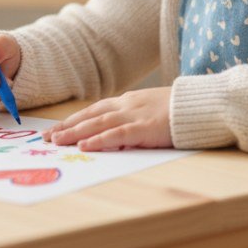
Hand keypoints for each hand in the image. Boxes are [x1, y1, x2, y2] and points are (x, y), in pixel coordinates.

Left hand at [43, 87, 172, 150]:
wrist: (201, 104)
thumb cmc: (180, 109)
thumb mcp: (151, 110)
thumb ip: (134, 118)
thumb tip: (118, 133)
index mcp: (128, 101)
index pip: (94, 110)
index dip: (74, 120)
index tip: (56, 129)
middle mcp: (126, 105)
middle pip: (90, 116)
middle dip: (67, 127)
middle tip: (47, 138)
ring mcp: (135, 116)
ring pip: (98, 124)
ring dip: (75, 133)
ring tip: (57, 142)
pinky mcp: (145, 128)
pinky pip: (117, 134)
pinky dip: (99, 140)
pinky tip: (85, 146)